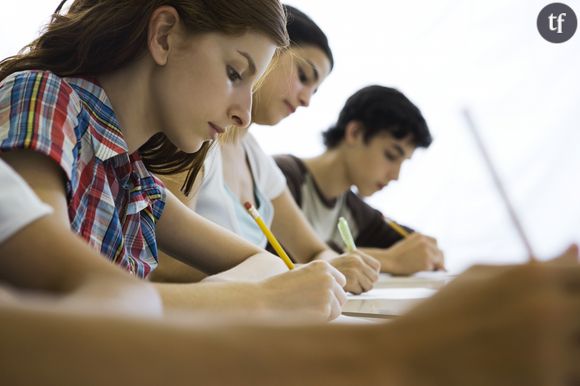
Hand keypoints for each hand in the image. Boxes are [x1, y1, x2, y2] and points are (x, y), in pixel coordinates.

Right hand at [259, 261, 346, 320]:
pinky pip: (330, 318)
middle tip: (313, 308)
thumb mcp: (301, 275)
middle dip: (331, 304)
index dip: (331, 291)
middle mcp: (329, 277)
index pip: (340, 281)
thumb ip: (318, 280)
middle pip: (342, 296)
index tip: (319, 297)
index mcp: (323, 266)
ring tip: (306, 311)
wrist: (264, 299)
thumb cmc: (278, 289)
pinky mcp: (325, 308)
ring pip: (338, 308)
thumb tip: (334, 293)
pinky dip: (320, 320)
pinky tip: (305, 315)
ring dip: (326, 313)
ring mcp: (328, 293)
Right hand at [329, 251, 379, 293]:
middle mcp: (357, 260)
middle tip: (355, 282)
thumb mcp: (346, 261)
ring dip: (360, 288)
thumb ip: (360, 264)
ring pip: (369, 286)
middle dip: (366, 282)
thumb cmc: (332, 271)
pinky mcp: (351, 281)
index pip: (376, 266)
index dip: (370, 273)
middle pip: (375, 277)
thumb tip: (376, 276)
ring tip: (349, 285)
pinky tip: (345, 288)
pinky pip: (360, 291)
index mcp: (356, 254)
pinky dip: (353, 292)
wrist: (316, 275)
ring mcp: (354, 270)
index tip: (363, 276)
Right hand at [381, 233, 444, 274]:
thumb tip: (431, 254)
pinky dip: (428, 271)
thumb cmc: (396, 254)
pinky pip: (432, 268)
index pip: (435, 242)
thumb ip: (420, 245)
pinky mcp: (426, 263)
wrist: (388, 261)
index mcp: (420, 236)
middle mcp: (425, 242)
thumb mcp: (408, 243)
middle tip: (436, 267)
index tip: (433, 257)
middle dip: (438, 259)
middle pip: (439, 251)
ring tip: (427, 269)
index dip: (434, 250)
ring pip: (439, 260)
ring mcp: (427, 252)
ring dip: (435, 265)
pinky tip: (420, 270)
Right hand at [389, 245, 579, 385]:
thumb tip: (575, 251)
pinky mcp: (543, 384)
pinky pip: (571, 373)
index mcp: (533, 276)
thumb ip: (532, 266)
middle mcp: (548, 310)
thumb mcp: (479, 277)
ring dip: (573, 346)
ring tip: (549, 345)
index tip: (568, 296)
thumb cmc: (441, 314)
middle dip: (577, 316)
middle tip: (560, 324)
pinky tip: (532, 362)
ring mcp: (549, 351)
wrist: (409, 356)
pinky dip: (562, 369)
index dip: (579, 287)